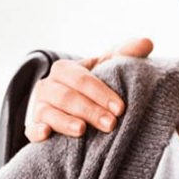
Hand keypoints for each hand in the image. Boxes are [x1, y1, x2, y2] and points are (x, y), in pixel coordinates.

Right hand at [23, 38, 153, 141]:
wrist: (67, 106)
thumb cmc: (91, 85)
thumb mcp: (105, 68)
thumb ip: (125, 55)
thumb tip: (147, 42)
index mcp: (65, 69)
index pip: (82, 79)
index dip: (101, 93)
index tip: (120, 108)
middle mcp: (48, 86)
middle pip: (67, 97)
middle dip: (90, 110)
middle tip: (111, 124)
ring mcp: (38, 107)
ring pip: (48, 112)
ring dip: (65, 121)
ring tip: (83, 130)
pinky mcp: (33, 126)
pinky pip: (30, 129)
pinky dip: (36, 130)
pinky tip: (46, 135)